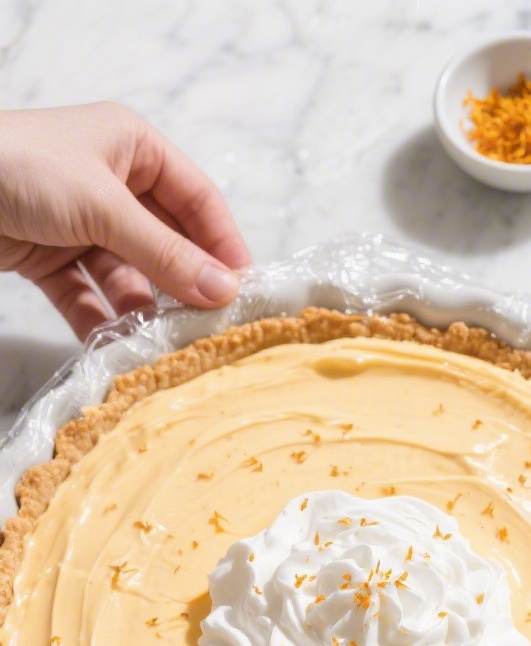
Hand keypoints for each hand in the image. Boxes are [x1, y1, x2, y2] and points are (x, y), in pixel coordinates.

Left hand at [0, 102, 249, 338]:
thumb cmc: (20, 167)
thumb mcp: (104, 207)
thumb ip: (165, 254)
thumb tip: (225, 291)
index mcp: (132, 148)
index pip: (197, 199)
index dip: (223, 244)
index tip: (245, 291)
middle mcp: (111, 185)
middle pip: (166, 244)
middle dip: (185, 286)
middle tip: (211, 328)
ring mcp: (80, 225)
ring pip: (128, 277)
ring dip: (144, 311)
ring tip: (165, 345)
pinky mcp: (49, 260)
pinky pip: (88, 298)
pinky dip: (102, 323)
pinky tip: (118, 349)